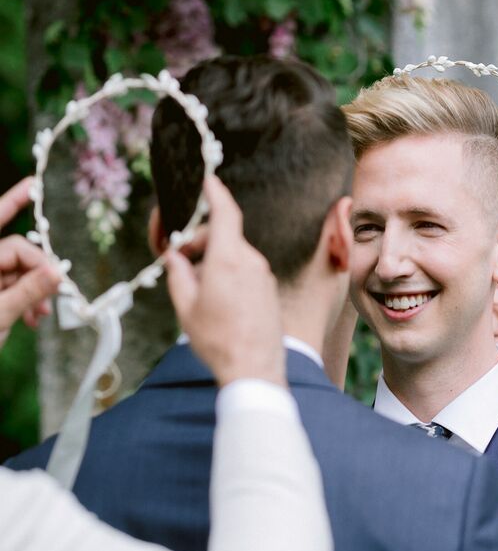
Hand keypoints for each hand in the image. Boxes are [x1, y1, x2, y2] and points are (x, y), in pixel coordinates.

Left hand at [0, 178, 60, 349]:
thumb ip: (28, 292)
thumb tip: (57, 272)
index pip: (7, 237)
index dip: (21, 219)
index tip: (35, 190)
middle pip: (15, 252)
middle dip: (37, 271)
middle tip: (55, 295)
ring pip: (16, 273)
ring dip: (33, 291)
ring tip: (38, 318)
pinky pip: (12, 289)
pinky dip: (26, 302)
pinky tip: (32, 320)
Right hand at [165, 175, 285, 387]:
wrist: (254, 369)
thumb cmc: (217, 340)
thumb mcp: (186, 306)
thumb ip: (178, 274)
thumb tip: (175, 258)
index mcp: (229, 259)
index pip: (226, 213)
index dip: (216, 193)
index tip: (208, 181)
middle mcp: (251, 262)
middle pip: (225, 237)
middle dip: (201, 243)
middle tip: (182, 263)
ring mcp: (264, 277)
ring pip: (235, 256)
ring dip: (215, 263)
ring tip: (199, 292)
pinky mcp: (269, 291)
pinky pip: (246, 273)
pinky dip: (230, 276)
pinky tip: (219, 302)